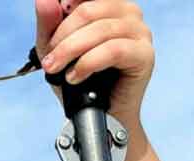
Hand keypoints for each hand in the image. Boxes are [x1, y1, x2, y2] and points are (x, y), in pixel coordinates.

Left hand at [34, 0, 154, 128]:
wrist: (96, 117)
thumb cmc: (78, 81)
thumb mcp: (55, 50)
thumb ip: (49, 23)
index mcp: (107, 5)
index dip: (64, 7)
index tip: (50, 33)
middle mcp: (128, 12)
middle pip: (88, 10)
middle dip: (62, 38)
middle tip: (48, 61)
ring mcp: (140, 32)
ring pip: (100, 29)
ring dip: (70, 52)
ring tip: (56, 70)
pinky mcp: (144, 54)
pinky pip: (114, 50)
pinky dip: (88, 63)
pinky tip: (75, 77)